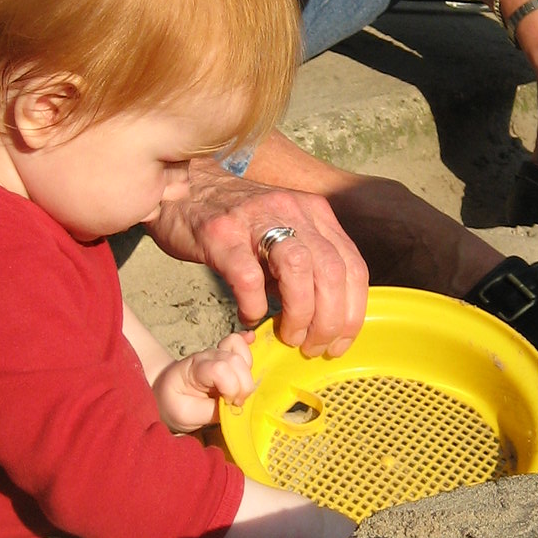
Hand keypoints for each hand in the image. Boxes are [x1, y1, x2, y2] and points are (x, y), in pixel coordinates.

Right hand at [144, 161, 369, 355]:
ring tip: (289, 336)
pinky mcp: (221, 233)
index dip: (354, 311)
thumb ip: (305, 267)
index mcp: (314, 213)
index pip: (353, 266)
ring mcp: (256, 219)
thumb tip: (321, 318)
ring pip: (298, 269)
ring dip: (300, 314)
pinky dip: (255, 305)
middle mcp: (292, 210)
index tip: (341, 342)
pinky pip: (248, 277)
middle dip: (330, 321)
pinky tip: (250, 316)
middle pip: (332, 271)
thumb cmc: (235, 221)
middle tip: (314, 347)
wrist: (183, 190)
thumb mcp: (283, 233)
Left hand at [153, 331, 254, 433]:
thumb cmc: (173, 403)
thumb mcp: (185, 415)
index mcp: (195, 369)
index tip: (227, 403)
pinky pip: (240, 342)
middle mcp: (208, 356)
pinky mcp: (226, 354)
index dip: (231, 387)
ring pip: (242, 353)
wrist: (165, 391)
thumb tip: (233, 409)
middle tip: (234, 402)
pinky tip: (252, 340)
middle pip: (236, 361)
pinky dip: (248, 345)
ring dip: (247, 375)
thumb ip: (211, 412)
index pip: (220, 369)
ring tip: (238, 391)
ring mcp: (218, 353)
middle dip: (243, 385)